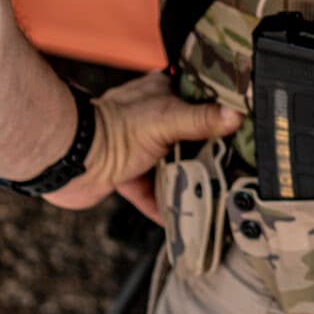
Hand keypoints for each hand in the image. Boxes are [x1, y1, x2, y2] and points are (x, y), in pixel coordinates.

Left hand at [43, 73, 242, 223]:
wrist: (70, 159)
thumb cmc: (113, 129)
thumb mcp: (168, 119)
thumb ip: (202, 119)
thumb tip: (236, 115)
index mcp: (161, 94)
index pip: (200, 99)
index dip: (221, 113)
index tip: (243, 128)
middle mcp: (151, 119)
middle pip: (189, 136)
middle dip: (207, 153)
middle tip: (233, 167)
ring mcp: (138, 148)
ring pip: (171, 165)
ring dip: (186, 181)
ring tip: (212, 194)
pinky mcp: (125, 174)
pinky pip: (150, 192)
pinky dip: (163, 205)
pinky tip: (179, 219)